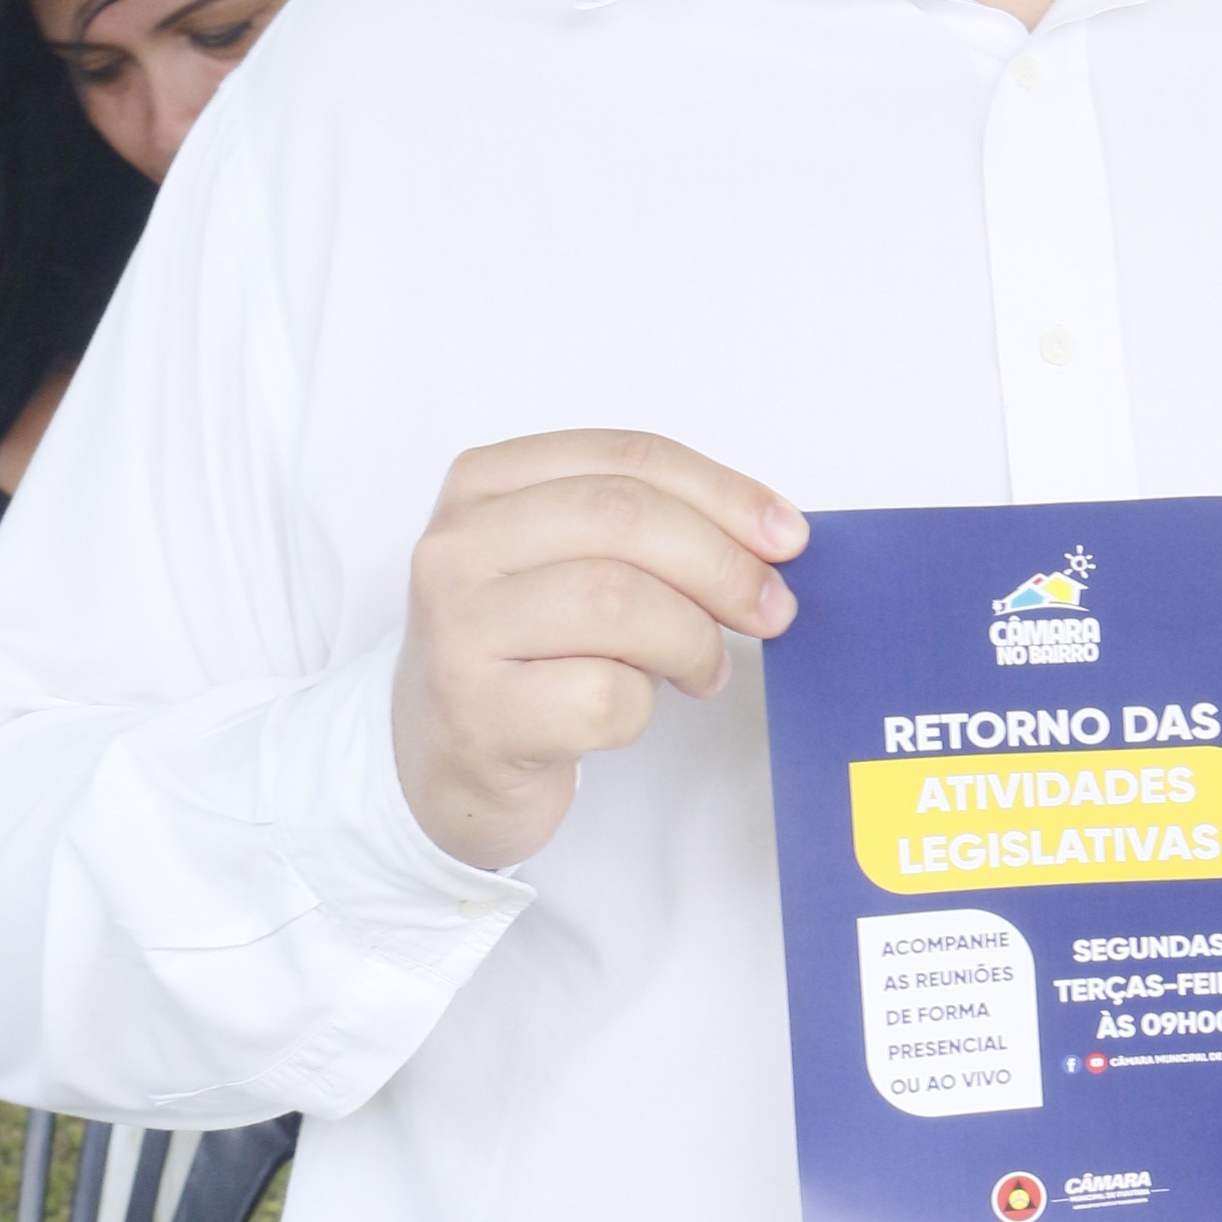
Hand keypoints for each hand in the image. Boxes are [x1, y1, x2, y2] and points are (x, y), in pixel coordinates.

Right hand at [391, 430, 805, 869]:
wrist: (435, 763)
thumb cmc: (523, 655)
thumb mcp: (568, 564)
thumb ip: (649, 532)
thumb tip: (771, 537)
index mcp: (486, 482)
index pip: (628, 458)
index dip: (724, 493)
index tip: (786, 536)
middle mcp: (458, 545)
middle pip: (625, 518)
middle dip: (722, 564)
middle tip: (770, 610)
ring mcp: (457, 630)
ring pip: (619, 602)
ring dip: (691, 640)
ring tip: (703, 668)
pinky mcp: (475, 714)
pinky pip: (603, 695)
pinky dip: (643, 706)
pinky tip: (631, 710)